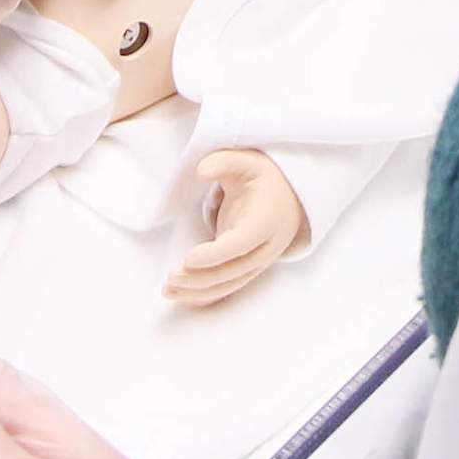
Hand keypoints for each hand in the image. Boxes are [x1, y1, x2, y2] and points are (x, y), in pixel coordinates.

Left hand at [164, 149, 305, 305]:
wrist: (291, 196)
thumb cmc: (265, 178)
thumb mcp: (248, 161)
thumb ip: (223, 162)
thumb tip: (201, 171)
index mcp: (267, 220)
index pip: (241, 243)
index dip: (215, 254)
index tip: (188, 258)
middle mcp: (266, 247)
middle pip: (233, 270)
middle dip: (200, 278)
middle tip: (170, 276)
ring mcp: (258, 261)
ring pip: (229, 284)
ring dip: (198, 291)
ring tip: (167, 290)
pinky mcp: (247, 268)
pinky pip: (227, 286)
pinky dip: (205, 295)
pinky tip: (182, 297)